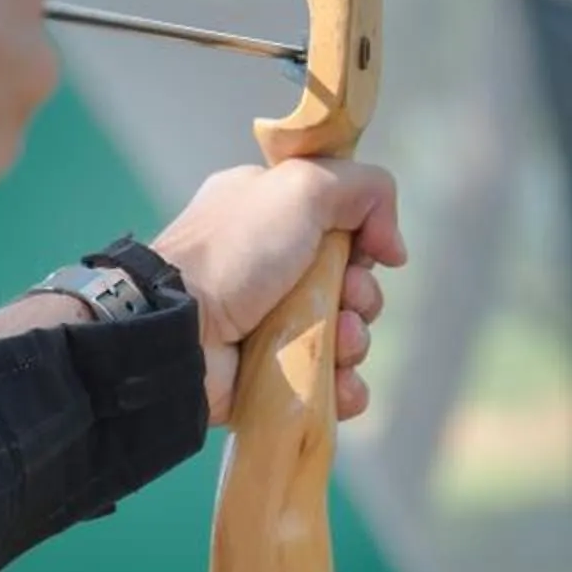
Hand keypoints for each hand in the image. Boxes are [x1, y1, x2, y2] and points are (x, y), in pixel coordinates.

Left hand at [151, 160, 406, 423]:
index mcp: (269, 215)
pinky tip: (341, 381)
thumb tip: (392, 246)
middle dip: (363, 292)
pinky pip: (329, 381)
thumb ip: (363, 188)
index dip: (363, 236)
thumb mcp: (300, 187)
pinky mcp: (273, 374)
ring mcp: (270, 323)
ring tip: (339, 340)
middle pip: (350, 280)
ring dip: (356, 338)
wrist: (179, 331)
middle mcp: (270, 266)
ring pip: (345, 333)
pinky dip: (344, 384)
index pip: (339, 221)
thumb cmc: (236, 251)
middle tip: (347, 296)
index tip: (368, 248)